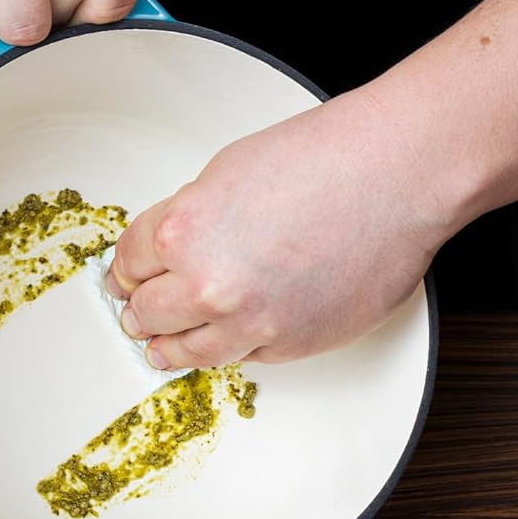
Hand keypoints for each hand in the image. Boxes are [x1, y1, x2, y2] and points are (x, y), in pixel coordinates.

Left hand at [105, 96, 450, 368]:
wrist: (393, 178)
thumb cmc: (323, 161)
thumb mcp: (225, 173)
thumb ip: (190, 218)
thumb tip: (172, 251)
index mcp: (180, 232)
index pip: (127, 265)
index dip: (124, 271)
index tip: (124, 279)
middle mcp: (208, 286)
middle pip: (147, 314)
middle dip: (140, 310)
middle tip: (135, 314)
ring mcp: (250, 323)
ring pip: (187, 351)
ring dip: (168, 347)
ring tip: (159, 348)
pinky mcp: (289, 345)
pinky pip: (242, 357)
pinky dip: (231, 347)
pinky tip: (225, 339)